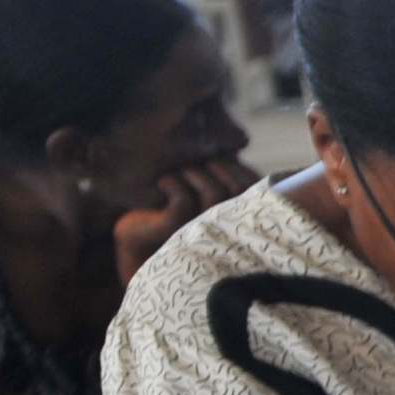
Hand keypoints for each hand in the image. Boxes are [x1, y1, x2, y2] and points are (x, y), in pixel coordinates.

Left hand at [112, 156, 255, 285]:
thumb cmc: (172, 214)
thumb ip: (225, 180)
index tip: (220, 158)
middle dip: (218, 166)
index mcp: (239, 222)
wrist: (138, 245)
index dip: (241, 170)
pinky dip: (172, 183)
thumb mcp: (203, 195)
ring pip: (214, 193)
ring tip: (180, 171)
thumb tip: (235, 150)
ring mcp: (201, 233)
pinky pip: (183, 200)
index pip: (256, 191)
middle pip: (239, 188)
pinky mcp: (173, 233)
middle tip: (197, 163)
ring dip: (195, 172)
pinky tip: (163, 183)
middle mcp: (227, 232)